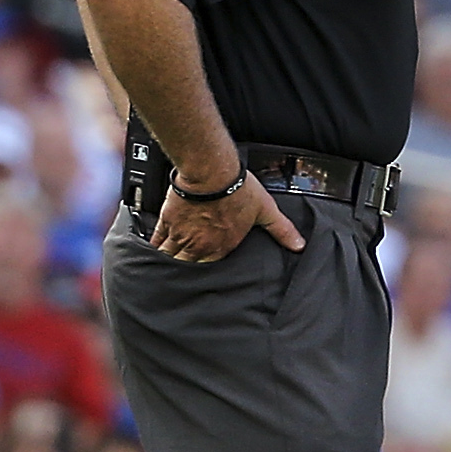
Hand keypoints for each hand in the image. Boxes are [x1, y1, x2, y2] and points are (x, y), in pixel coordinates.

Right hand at [151, 170, 302, 263]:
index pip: (214, 270)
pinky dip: (154, 248)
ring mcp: (182, 236)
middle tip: (181, 280)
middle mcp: (200, 246)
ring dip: (168, 265)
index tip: (204, 275)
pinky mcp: (167, 222)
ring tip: (165, 271)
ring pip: (171, 258)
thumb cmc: (238, 188)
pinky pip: (157, 241)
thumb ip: (282, 230)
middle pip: (188, 269)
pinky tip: (151, 252)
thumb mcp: (266, 210)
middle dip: (185, 275)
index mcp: (223, 247)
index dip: (209, 275)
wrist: (210, 172)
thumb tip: (300, 246)